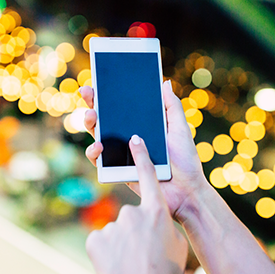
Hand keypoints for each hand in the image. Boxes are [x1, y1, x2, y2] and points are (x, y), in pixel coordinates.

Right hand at [80, 81, 209, 222]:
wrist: (186, 191)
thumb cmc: (186, 161)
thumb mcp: (180, 129)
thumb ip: (172, 107)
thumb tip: (164, 83)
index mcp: (144, 126)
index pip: (123, 108)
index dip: (110, 95)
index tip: (100, 82)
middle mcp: (130, 137)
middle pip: (107, 118)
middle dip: (94, 104)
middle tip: (87, 93)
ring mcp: (123, 153)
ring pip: (99, 136)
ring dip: (90, 124)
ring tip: (91, 116)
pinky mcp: (119, 169)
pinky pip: (100, 160)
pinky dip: (94, 152)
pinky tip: (98, 146)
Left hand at [86, 135, 187, 273]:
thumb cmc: (165, 273)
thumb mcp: (175, 244)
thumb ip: (162, 224)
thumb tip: (153, 219)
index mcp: (157, 211)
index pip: (148, 175)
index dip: (141, 156)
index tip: (135, 140)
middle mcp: (133, 213)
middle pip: (133, 215)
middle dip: (136, 231)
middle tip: (143, 253)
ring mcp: (113, 225)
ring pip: (118, 231)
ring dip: (123, 244)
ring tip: (131, 263)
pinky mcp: (96, 239)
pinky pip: (103, 241)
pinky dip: (109, 252)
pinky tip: (116, 265)